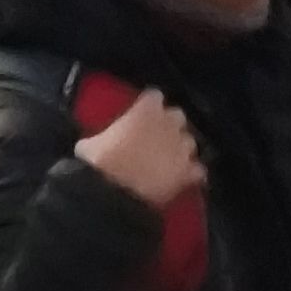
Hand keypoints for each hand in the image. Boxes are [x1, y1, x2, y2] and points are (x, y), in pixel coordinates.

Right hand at [75, 86, 201, 213]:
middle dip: (170, 125)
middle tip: (157, 137)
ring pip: (190, 142)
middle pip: (177, 116)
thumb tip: (96, 142)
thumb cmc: (99, 163)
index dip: (149, 105)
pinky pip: (198, 170)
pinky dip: (193, 174)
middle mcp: (169, 122)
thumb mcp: (91, 143)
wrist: (116, 195)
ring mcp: (182, 147)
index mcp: (146, 108)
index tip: (143, 113)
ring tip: (172, 160)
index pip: (155, 96)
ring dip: (182, 149)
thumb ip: (102, 135)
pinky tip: (186, 180)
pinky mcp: (188, 173)